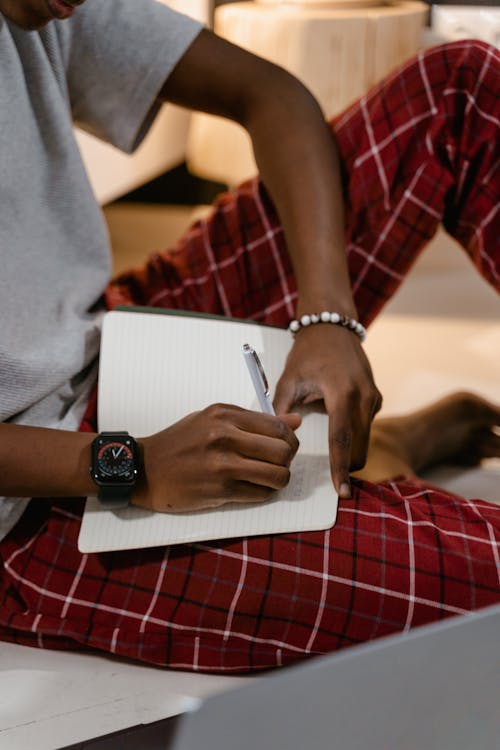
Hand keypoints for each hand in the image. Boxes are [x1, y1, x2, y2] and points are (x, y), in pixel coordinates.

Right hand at [134, 404, 300, 511]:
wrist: (145, 469)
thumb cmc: (179, 443)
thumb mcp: (213, 420)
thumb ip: (254, 421)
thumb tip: (295, 422)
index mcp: (224, 414)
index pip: (277, 426)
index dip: (289, 439)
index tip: (284, 446)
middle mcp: (224, 436)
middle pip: (283, 451)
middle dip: (287, 460)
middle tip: (278, 464)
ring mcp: (222, 465)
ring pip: (277, 476)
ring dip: (278, 480)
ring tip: (267, 478)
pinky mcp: (219, 491)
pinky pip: (259, 494)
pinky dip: (262, 493)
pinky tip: (251, 488)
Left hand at [273, 324, 381, 497]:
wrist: (332, 327)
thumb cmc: (309, 352)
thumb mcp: (289, 379)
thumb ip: (282, 410)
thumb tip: (277, 440)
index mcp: (342, 392)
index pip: (341, 438)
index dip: (340, 467)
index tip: (340, 489)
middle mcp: (364, 396)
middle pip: (359, 446)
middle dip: (347, 466)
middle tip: (332, 481)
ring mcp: (373, 398)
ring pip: (365, 440)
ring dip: (350, 452)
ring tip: (333, 456)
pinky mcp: (376, 399)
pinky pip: (366, 428)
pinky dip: (354, 437)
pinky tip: (337, 428)